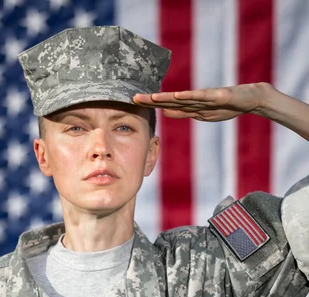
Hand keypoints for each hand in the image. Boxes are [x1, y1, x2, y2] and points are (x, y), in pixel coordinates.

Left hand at [133, 82, 270, 121]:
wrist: (251, 99)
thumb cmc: (226, 106)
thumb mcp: (201, 113)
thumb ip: (183, 112)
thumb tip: (164, 112)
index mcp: (190, 105)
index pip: (166, 105)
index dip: (151, 104)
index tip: (134, 103)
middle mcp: (195, 99)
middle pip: (170, 100)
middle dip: (152, 99)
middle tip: (134, 97)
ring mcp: (206, 97)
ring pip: (183, 98)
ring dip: (166, 97)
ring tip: (151, 97)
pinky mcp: (219, 96)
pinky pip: (202, 97)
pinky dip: (189, 96)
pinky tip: (177, 96)